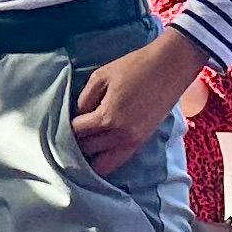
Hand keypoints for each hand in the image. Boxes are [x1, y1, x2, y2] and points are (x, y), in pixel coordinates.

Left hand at [70, 32, 206, 175]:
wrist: (170, 67)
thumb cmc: (135, 66)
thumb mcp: (101, 76)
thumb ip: (84, 98)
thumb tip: (76, 116)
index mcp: (108, 117)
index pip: (77, 132)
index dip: (66, 127)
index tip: (60, 122)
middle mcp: (120, 135)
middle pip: (87, 150)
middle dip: (75, 143)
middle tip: (67, 135)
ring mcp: (133, 141)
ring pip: (102, 165)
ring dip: (90, 157)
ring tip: (82, 147)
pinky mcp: (142, 142)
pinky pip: (119, 162)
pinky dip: (106, 161)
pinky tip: (97, 153)